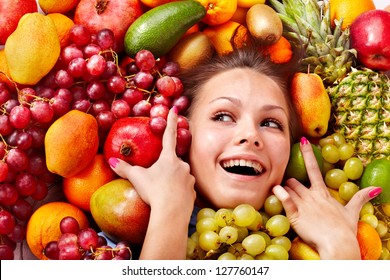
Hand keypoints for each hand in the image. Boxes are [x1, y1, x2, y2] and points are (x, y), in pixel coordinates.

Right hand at [108, 107, 195, 212]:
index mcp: (169, 158)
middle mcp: (182, 165)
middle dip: (166, 167)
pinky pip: (184, 189)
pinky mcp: (193, 192)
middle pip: (173, 161)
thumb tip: (112, 162)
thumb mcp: (137, 178)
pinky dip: (178, 192)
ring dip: (172, 180)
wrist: (171, 212)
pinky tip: (171, 199)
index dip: (171, 121)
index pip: (169, 134)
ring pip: (180, 175)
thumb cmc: (154, 191)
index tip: (175, 109)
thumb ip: (125, 169)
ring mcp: (189, 178)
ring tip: (162, 192)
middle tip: (157, 179)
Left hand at [272, 137, 381, 258]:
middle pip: (294, 181)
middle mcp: (311, 195)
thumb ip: (360, 198)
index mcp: (323, 193)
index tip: (303, 141)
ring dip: (283, 188)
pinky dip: (279, 194)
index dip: (308, 154)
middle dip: (289, 182)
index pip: (313, 169)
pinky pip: (285, 200)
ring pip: (288, 188)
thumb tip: (375, 188)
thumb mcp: (352, 212)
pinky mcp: (295, 215)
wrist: (338, 243)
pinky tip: (274, 189)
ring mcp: (303, 204)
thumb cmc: (344, 230)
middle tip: (287, 187)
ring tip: (277, 190)